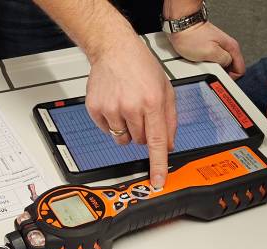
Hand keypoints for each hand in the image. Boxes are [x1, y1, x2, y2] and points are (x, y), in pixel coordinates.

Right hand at [86, 37, 176, 187]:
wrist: (113, 49)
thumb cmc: (140, 66)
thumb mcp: (165, 89)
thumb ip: (170, 119)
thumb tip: (169, 145)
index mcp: (152, 101)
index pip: (157, 142)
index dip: (158, 165)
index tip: (157, 181)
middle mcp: (131, 106)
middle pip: (140, 142)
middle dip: (144, 133)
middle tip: (141, 112)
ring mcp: (111, 108)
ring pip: (123, 140)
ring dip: (128, 130)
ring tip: (127, 107)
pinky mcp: (96, 109)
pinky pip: (108, 132)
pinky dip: (113, 124)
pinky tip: (115, 105)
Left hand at [169, 22, 244, 78]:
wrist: (181, 26)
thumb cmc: (192, 36)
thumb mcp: (210, 52)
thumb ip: (223, 60)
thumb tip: (227, 67)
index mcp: (232, 47)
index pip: (240, 70)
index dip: (230, 78)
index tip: (220, 79)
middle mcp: (226, 47)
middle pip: (230, 69)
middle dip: (219, 74)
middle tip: (208, 70)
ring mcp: (218, 48)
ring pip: (220, 66)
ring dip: (211, 69)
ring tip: (201, 65)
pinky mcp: (209, 49)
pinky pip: (211, 62)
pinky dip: (205, 65)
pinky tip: (198, 62)